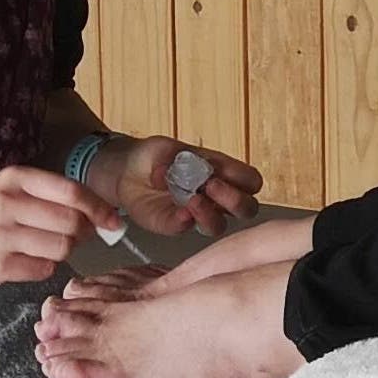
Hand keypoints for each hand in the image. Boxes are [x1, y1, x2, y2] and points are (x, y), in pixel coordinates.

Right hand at [0, 164, 120, 289]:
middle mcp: (7, 203)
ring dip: (62, 252)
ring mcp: (1, 236)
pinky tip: (24, 262)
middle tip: (73, 238)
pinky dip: (42, 268)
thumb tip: (97, 214)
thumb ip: (46, 196)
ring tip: (42, 248)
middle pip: (72, 222)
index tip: (114, 221)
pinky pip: (43, 270)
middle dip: (82, 234)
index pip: (72, 192)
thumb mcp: (4, 191)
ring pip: (62, 248)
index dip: (99, 208)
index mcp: (14, 179)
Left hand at [93, 135, 264, 237]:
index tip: (226, 174)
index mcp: (222, 172)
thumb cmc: (153, 156)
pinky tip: (180, 211)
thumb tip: (181, 171)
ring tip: (193, 199)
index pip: (251, 182)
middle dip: (235, 200)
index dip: (246, 182)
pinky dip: (184, 221)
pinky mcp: (173, 224)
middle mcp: (214, 196)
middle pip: (246, 209)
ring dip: (210, 214)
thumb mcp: (165, 148)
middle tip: (213, 186)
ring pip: (219, 225)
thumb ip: (175, 159)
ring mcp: (196, 213)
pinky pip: (184, 229)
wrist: (126, 171)